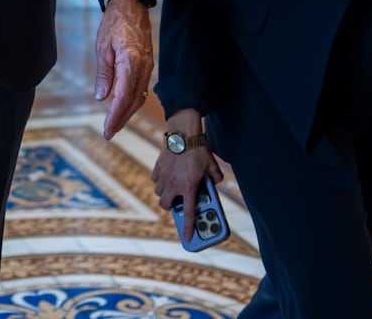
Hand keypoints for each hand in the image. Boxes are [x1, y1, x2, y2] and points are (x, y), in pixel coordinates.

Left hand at [93, 0, 152, 138]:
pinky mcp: (148, 64)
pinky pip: (142, 88)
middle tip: (109, 133)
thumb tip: (101, 97)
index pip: (123, 97)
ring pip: (140, 97)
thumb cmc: (114, 23)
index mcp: (130, 63)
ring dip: (127, 113)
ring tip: (114, 124)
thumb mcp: (103, 47)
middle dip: (121, 119)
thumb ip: (104, 74)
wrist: (131, 6)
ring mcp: (148, 66)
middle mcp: (143, 67)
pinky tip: (124, 107)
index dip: (115, 116)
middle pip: (133, 101)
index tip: (107, 130)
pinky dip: (133, 101)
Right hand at [150, 111, 223, 243]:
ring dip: (165, 193)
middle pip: (165, 206)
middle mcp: (174, 185)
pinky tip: (167, 175)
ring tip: (173, 187)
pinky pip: (156, 180)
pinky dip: (160, 180)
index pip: (189, 214)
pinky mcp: (158, 167)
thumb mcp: (212, 166)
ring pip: (159, 192)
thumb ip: (215, 178)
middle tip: (177, 202)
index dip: (189, 228)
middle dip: (170, 207)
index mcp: (189, 188)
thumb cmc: (199, 150)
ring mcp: (163, 177)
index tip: (188, 239)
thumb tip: (216, 183)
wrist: (184, 133)